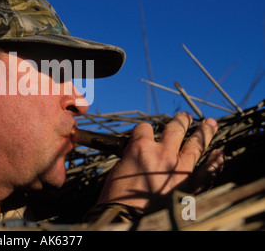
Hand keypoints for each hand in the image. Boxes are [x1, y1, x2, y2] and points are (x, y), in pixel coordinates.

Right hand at [97, 112, 223, 211]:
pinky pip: (208, 171)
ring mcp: (179, 169)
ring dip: (204, 132)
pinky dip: (215, 162)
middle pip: (174, 129)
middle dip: (180, 121)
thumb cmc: (117, 198)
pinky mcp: (190, 186)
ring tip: (209, 123)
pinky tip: (220, 154)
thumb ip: (132, 156)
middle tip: (185, 115)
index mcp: (140, 148)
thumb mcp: (118, 169)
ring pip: (196, 144)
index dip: (143, 130)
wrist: (127, 221)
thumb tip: (139, 153)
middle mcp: (162, 153)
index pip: (144, 128)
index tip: (145, 133)